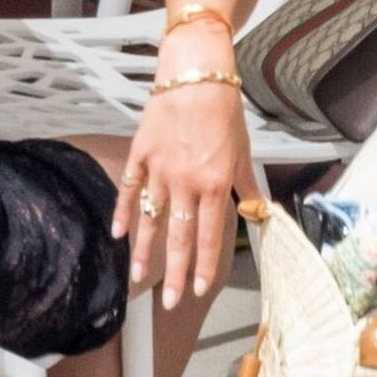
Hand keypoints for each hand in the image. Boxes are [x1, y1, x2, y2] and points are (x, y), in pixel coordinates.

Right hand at [112, 25, 262, 308]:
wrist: (196, 75)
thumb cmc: (224, 111)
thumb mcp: (243, 150)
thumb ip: (247, 185)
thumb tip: (258, 211)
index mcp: (216, 183)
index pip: (209, 235)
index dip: (202, 265)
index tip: (197, 288)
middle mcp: (187, 182)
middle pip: (179, 236)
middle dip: (175, 272)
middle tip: (169, 301)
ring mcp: (161, 169)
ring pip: (151, 219)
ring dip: (145, 251)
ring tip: (138, 278)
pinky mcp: (140, 155)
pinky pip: (129, 190)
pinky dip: (122, 212)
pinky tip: (117, 235)